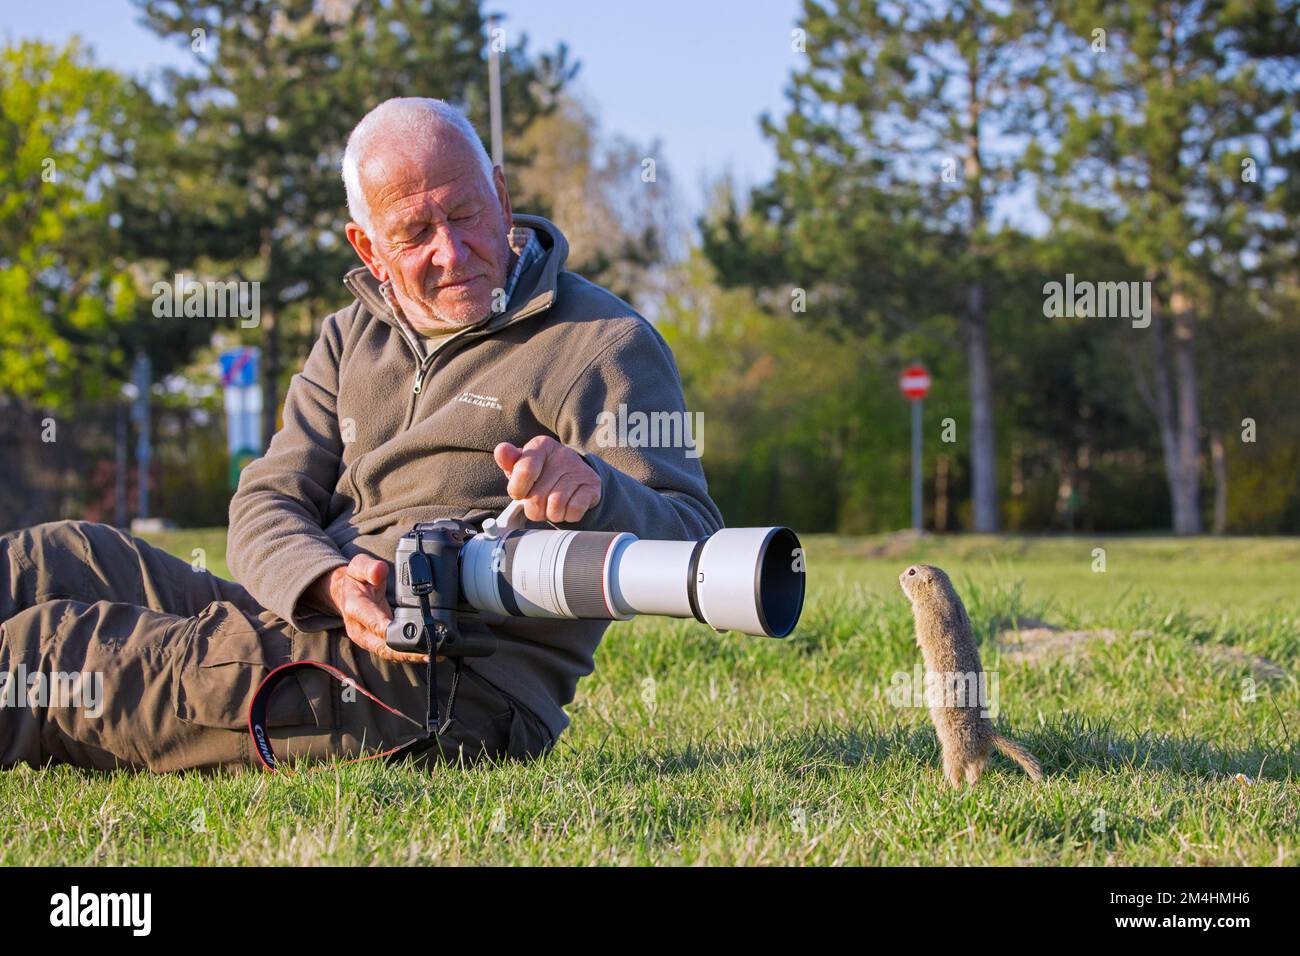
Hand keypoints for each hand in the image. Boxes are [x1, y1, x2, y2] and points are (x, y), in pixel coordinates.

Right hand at [311, 555, 441, 664]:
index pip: (374, 623)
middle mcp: (360, 629)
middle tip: (428, 649)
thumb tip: (380, 571)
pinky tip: (425, 654)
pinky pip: (392, 652)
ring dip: (410, 655)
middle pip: (383, 646)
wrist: (345, 593)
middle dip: (406, 650)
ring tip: (431, 654)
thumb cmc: (355, 580)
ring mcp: (368, 639)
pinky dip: (408, 654)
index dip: (391, 631)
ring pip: (389, 653)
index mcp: (356, 609)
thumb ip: (369, 567)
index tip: (410, 633)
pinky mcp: (377, 643)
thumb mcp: (358, 566)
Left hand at [493, 436, 601, 522]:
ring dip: (550, 514)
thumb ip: (509, 461)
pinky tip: (566, 506)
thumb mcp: (522, 465)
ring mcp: (579, 470)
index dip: (517, 490)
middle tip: (538, 503)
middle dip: (534, 508)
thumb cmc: (541, 472)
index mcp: (541, 445)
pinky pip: (573, 511)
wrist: (573, 474)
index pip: (524, 471)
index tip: (519, 493)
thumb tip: (501, 451)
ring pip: (555, 507)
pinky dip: (567, 516)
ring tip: (551, 506)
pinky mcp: (592, 485)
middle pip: (537, 497)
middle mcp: (562, 454)